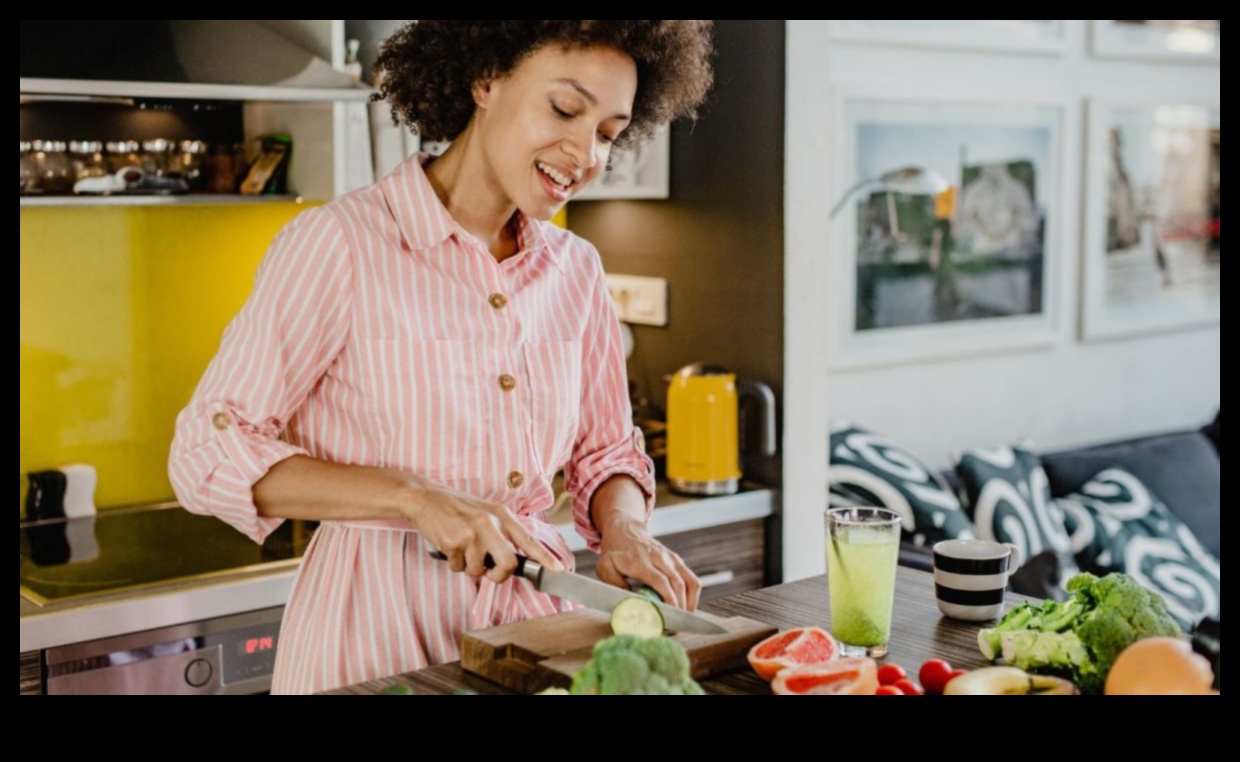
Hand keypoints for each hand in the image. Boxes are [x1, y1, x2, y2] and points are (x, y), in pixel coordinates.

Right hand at [409, 481, 564, 583]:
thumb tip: (510, 561)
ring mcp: (472, 534)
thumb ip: (499, 532)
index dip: (545, 557)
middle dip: (498, 575)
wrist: (426, 497)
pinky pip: (458, 568)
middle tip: (489, 573)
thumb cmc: (456, 508)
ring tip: (460, 548)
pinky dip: (452, 563)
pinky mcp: (454, 543)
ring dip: (468, 567)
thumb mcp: (484, 512)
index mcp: (501, 515)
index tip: (558, 569)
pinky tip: (448, 545)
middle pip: (508, 563)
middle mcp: (490, 524)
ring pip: (478, 571)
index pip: (528, 540)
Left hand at [595, 516, 700, 610]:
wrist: (625, 529)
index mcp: (641, 561)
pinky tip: (686, 608)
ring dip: (690, 603)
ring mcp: (671, 558)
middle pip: (678, 584)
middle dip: (679, 608)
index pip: (661, 582)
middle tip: (674, 627)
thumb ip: (615, 585)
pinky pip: (692, 579)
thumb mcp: (605, 568)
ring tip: (682, 620)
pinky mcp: (677, 560)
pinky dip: (693, 596)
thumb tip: (631, 603)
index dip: (669, 601)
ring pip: (690, 582)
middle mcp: (659, 557)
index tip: (670, 618)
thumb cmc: (614, 553)